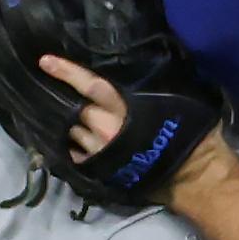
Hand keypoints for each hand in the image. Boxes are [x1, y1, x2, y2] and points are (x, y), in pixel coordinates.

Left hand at [37, 53, 235, 194]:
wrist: (193, 178)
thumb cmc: (191, 136)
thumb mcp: (176, 103)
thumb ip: (153, 90)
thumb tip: (143, 76)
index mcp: (125, 108)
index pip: (90, 84)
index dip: (67, 71)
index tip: (45, 61)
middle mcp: (106, 128)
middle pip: (77, 109)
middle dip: (74, 104)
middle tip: (75, 100)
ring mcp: (99, 150)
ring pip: (73, 132)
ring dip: (76, 127)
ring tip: (85, 126)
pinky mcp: (98, 171)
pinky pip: (76, 155)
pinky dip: (77, 148)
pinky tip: (86, 146)